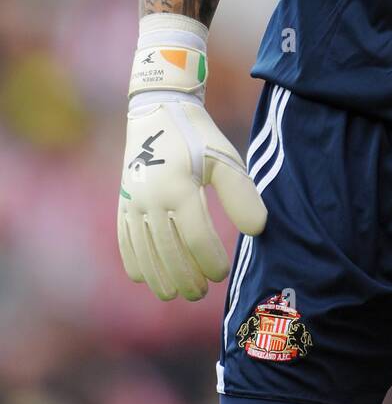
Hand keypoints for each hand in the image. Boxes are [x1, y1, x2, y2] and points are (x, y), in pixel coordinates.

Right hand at [118, 15, 266, 300]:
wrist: (159, 110)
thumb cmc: (199, 137)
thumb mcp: (225, 159)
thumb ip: (241, 195)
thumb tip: (257, 230)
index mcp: (179, 186)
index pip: (195, 237)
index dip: (209, 261)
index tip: (222, 273)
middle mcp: (151, 197)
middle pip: (167, 252)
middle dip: (185, 278)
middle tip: (201, 293)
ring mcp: (132, 201)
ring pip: (144, 252)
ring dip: (160, 277)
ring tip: (176, 293)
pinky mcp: (122, 202)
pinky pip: (124, 240)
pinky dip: (135, 262)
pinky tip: (147, 278)